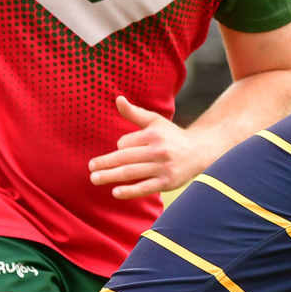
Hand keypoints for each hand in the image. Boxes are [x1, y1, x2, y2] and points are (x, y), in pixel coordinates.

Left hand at [89, 95, 205, 198]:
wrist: (200, 152)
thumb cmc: (172, 136)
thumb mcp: (155, 121)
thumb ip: (134, 112)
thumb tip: (117, 99)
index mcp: (154, 135)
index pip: (125, 143)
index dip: (119, 148)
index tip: (120, 151)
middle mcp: (159, 150)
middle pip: (125, 158)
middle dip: (105, 163)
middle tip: (90, 168)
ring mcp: (164, 167)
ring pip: (132, 172)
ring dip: (110, 176)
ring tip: (94, 179)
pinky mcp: (168, 182)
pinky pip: (145, 187)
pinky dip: (130, 191)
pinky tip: (115, 192)